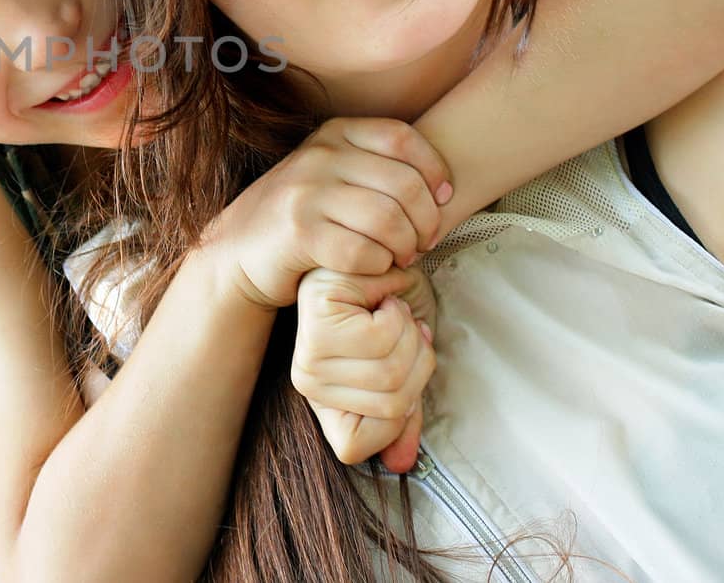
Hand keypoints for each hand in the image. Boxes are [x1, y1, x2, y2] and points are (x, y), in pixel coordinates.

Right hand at [210, 117, 452, 310]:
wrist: (239, 249)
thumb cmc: (304, 215)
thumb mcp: (333, 173)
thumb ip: (375, 165)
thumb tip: (442, 186)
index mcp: (334, 133)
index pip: (402, 138)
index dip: (433, 169)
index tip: (442, 197)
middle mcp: (319, 156)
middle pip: (403, 184)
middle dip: (427, 220)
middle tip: (426, 241)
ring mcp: (306, 193)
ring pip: (388, 219)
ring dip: (406, 246)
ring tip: (403, 256)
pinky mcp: (299, 233)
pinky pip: (363, 251)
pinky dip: (379, 265)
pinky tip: (374, 267)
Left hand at [290, 265, 437, 471]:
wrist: (375, 258)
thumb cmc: (388, 310)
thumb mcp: (406, 367)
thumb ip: (405, 415)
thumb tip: (401, 465)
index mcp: (325, 402)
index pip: (353, 448)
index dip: (397, 412)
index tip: (404, 369)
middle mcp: (307, 383)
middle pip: (389, 406)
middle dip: (416, 364)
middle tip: (404, 333)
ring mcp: (307, 354)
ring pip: (388, 372)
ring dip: (410, 336)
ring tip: (392, 314)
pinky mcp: (318, 322)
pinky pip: (381, 338)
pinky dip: (398, 315)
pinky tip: (382, 299)